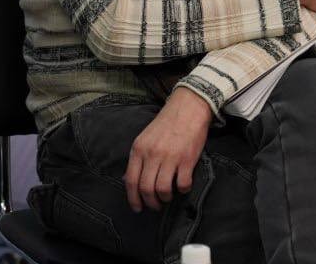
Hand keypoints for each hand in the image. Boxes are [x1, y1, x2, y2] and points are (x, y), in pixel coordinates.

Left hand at [123, 87, 211, 212]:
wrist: (187, 109)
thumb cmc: (165, 125)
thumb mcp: (144, 139)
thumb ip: (137, 159)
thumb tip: (128, 180)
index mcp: (139, 149)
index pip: (131, 180)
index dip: (133, 198)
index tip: (137, 208)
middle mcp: (152, 154)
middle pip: (146, 188)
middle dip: (150, 202)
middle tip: (155, 206)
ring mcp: (170, 157)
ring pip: (163, 189)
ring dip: (165, 198)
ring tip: (168, 197)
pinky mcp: (187, 160)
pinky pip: (183, 184)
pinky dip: (182, 190)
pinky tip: (182, 186)